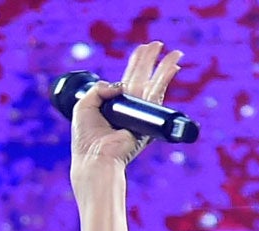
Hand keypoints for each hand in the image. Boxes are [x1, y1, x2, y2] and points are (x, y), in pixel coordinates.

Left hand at [70, 41, 182, 167]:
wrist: (95, 158)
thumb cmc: (86, 139)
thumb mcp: (84, 106)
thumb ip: (98, 89)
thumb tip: (118, 84)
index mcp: (114, 105)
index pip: (127, 80)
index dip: (134, 64)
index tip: (142, 49)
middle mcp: (129, 109)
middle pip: (141, 78)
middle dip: (149, 60)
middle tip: (157, 44)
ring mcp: (140, 114)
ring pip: (153, 85)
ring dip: (164, 67)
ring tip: (174, 52)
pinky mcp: (147, 120)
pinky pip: (157, 95)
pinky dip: (165, 79)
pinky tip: (173, 67)